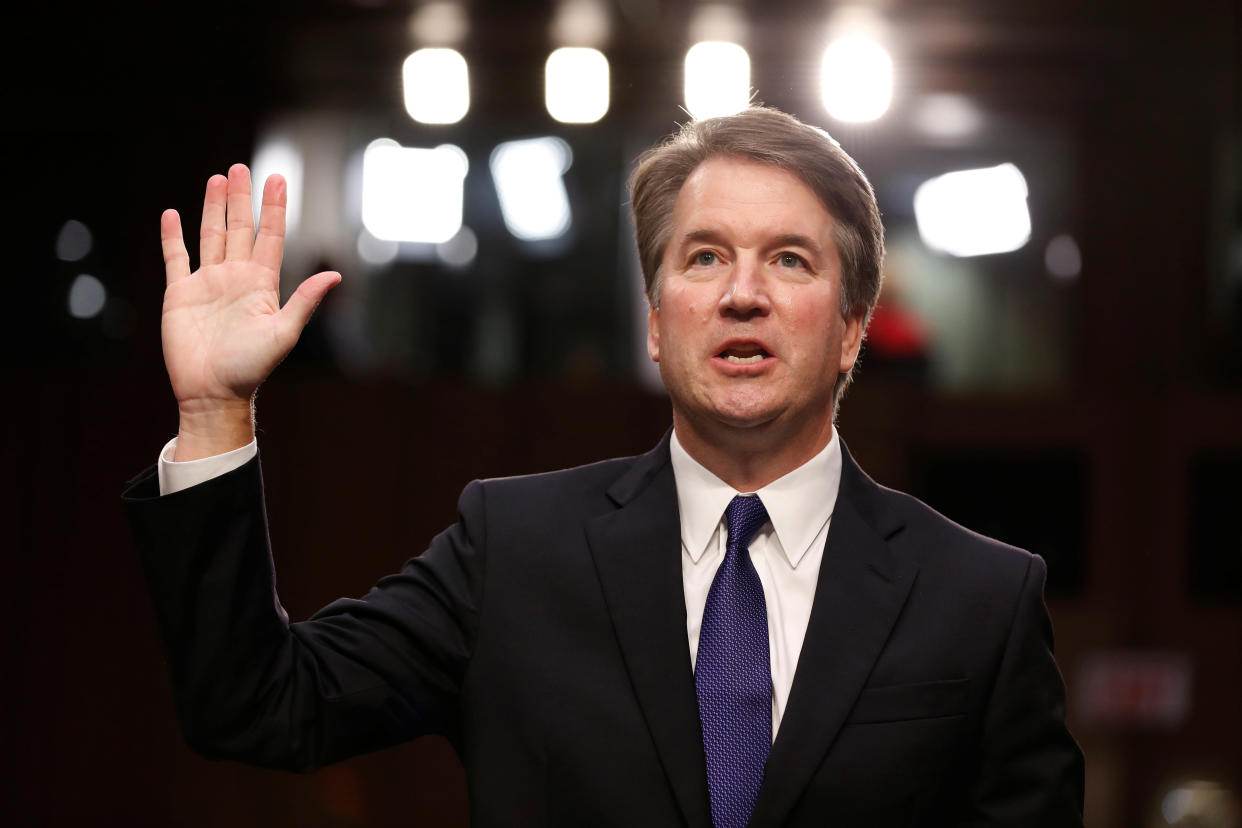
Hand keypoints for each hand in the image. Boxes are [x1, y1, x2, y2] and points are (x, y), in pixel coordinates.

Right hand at [160, 164, 340, 457]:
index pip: (269, 237)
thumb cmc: (251, 368)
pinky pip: (176, 258)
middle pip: (239, 228)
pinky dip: (173, 237)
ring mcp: (207, 284)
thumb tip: (335, 274)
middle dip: (241, 198)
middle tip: (241, 167)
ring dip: (213, 208)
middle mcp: (235, 278)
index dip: (273, 208)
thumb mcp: (283, 333)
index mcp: (261, 284)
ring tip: (216, 179)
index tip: (278, 179)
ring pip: (211, 236)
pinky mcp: (180, 294)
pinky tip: (173, 214)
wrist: (213, 392)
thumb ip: (305, 301)